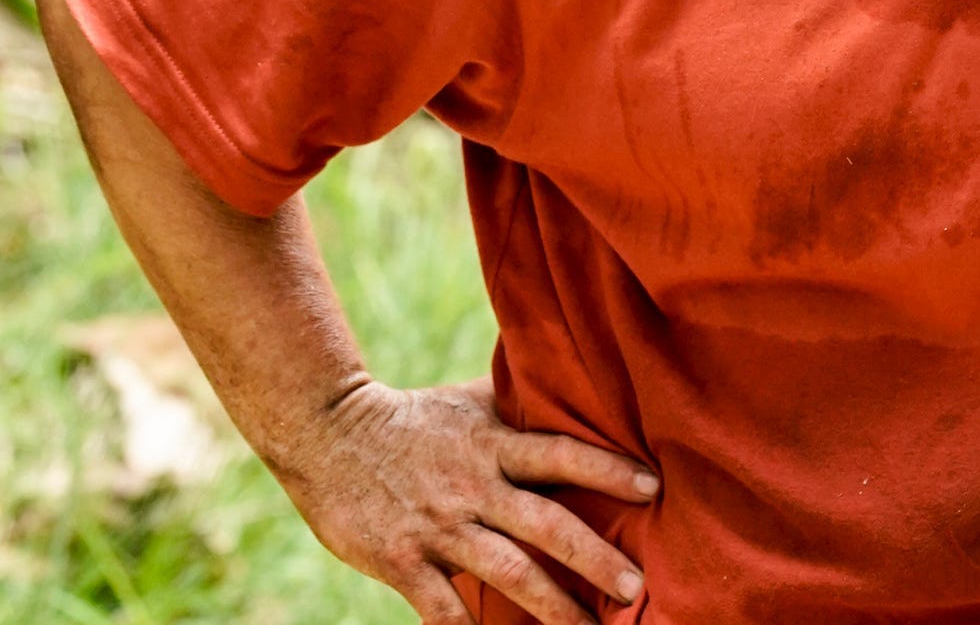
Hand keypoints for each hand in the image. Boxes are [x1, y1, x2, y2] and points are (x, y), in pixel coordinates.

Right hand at [274, 376, 657, 624]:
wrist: (326, 434)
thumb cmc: (412, 419)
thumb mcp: (469, 401)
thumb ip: (518, 404)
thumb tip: (573, 378)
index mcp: (494, 443)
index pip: (562, 453)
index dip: (608, 468)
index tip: (653, 487)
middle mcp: (473, 485)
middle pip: (545, 523)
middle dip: (593, 557)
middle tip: (636, 586)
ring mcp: (438, 527)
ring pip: (505, 572)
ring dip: (549, 607)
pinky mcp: (402, 561)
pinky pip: (442, 610)